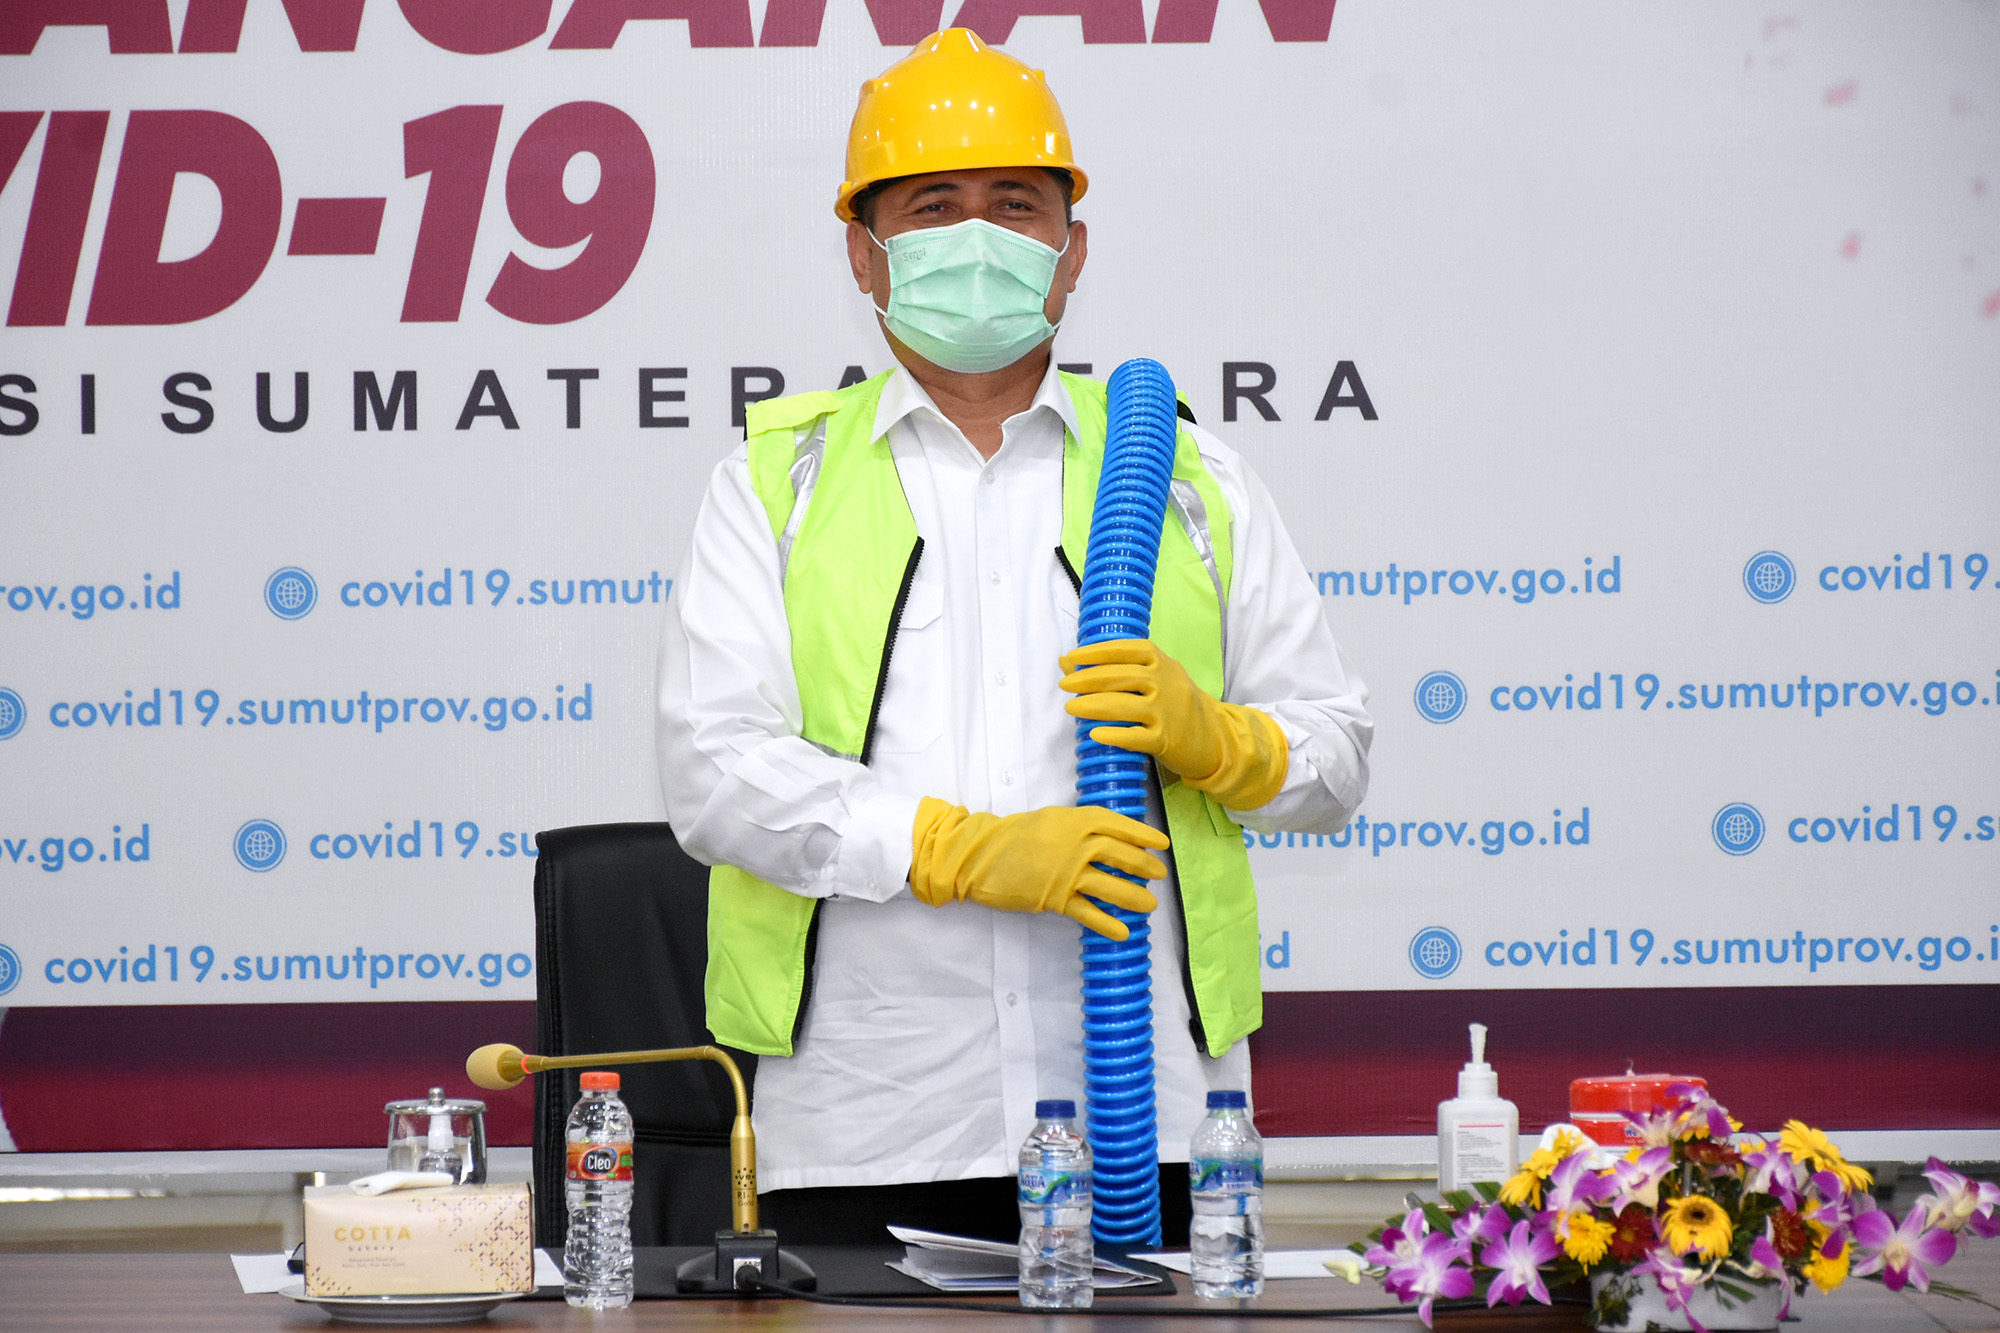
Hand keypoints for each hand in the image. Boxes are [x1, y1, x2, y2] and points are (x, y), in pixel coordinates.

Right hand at [908, 799, 1164, 939]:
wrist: (981, 854)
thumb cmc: (1014, 835)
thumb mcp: (1051, 819)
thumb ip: (1078, 826)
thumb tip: (1107, 836)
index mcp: (1075, 820)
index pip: (1118, 825)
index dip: (1143, 834)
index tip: (1162, 844)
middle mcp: (1076, 843)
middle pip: (1119, 855)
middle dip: (1143, 865)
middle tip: (1159, 874)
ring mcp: (1066, 871)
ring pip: (1109, 885)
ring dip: (1133, 896)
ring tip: (1149, 905)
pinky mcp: (1054, 897)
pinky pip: (1088, 912)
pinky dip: (1107, 923)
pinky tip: (1122, 932)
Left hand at [1059, 638, 1288, 809]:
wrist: (1214, 737)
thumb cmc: (1175, 703)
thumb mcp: (1155, 678)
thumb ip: (1116, 668)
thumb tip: (1065, 661)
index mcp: (1161, 662)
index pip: (1125, 650)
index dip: (1096, 652)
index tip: (1072, 657)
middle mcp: (1165, 682)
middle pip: (1121, 677)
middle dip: (1088, 679)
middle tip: (1065, 686)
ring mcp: (1167, 711)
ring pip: (1124, 705)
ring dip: (1093, 706)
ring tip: (1071, 708)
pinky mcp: (1166, 739)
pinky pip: (1135, 737)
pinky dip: (1114, 735)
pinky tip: (1095, 734)